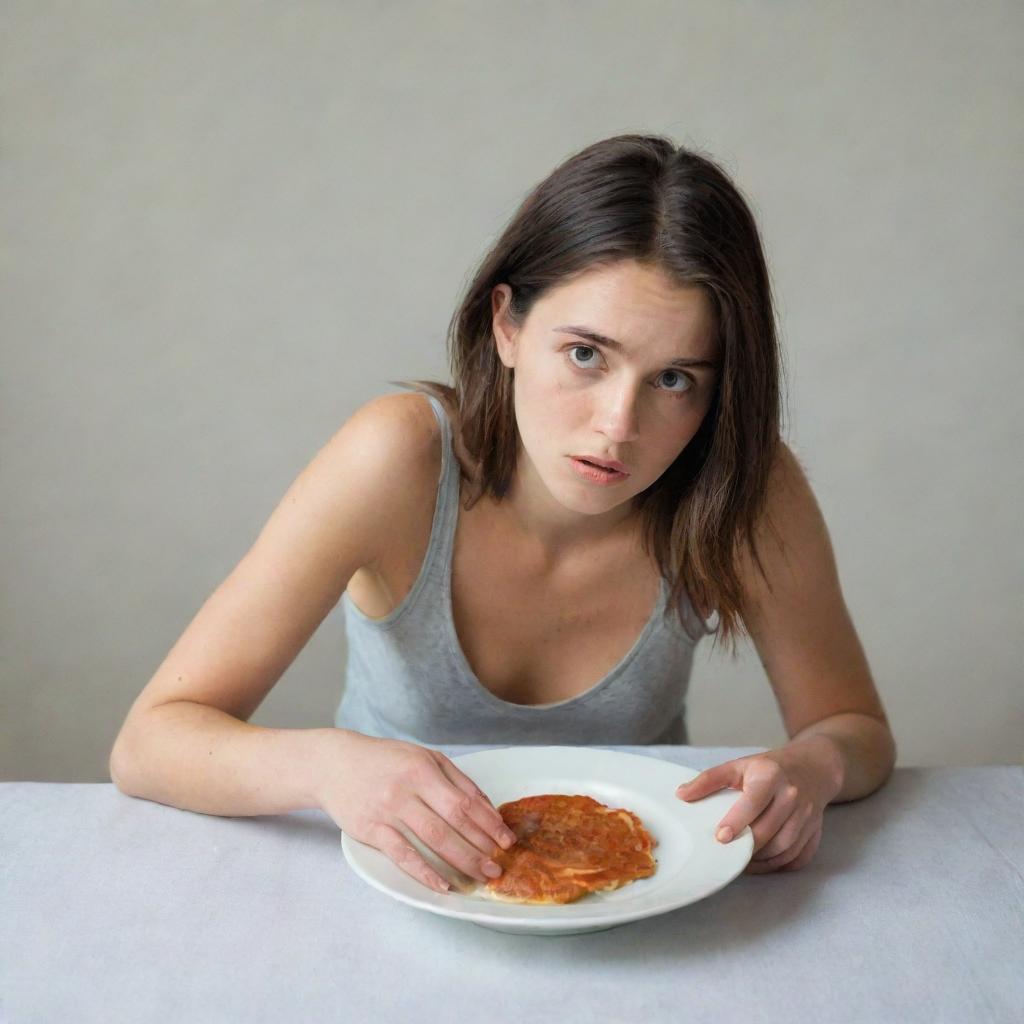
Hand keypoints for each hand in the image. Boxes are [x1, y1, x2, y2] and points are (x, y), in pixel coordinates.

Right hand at [316, 730, 516, 893]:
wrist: (334, 765)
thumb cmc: (385, 760)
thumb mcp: (423, 757)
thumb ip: (456, 780)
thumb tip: (487, 808)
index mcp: (423, 768)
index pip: (465, 800)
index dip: (489, 823)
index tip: (506, 840)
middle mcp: (407, 788)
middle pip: (453, 822)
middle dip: (481, 846)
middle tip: (499, 866)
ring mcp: (388, 810)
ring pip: (432, 840)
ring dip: (461, 860)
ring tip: (480, 875)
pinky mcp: (371, 830)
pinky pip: (402, 855)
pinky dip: (424, 872)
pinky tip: (443, 885)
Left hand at [675, 741, 838, 873]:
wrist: (811, 769)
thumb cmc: (769, 769)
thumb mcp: (738, 766)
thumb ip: (709, 780)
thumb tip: (681, 794)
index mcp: (771, 776)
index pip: (754, 802)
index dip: (737, 821)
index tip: (721, 837)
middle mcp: (792, 796)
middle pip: (768, 830)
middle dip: (746, 846)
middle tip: (725, 853)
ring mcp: (807, 816)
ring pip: (783, 848)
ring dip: (760, 859)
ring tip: (739, 860)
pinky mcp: (814, 833)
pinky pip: (795, 857)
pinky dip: (776, 865)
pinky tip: (759, 863)